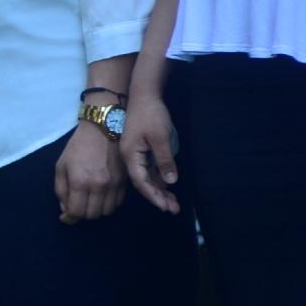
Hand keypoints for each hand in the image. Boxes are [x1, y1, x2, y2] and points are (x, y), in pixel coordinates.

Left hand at [55, 123, 126, 223]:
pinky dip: (108, 204)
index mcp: (80, 181)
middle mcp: (99, 186)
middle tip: (77, 206)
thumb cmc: (78, 147)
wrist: (103, 130)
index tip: (66, 218)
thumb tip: (65, 210)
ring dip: (96, 210)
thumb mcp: (61, 165)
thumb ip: (61, 189)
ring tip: (89, 201)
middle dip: (82, 214)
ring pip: (106, 212)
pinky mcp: (125, 183)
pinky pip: (117, 203)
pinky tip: (101, 196)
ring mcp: (114, 185)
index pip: (77, 212)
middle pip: (92, 215)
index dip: (70, 219)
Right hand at [121, 91, 181, 214]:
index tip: (166, 207)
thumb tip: (170, 182)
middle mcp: (131, 157)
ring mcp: (135, 154)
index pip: (141, 181)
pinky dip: (159, 179)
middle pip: (143, 182)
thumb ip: (164, 160)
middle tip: (173, 209)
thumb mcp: (160, 137)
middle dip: (158, 197)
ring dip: (160, 190)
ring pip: (147, 177)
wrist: (143, 95)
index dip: (153, 195)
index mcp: (131, 155)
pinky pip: (149, 169)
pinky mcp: (142, 150)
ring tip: (174, 203)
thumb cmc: (151, 115)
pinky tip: (168, 187)